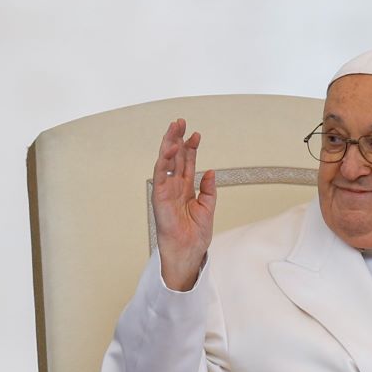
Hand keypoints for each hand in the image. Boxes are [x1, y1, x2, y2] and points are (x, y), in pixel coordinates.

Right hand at [151, 118, 217, 289]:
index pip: (187, 163)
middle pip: (175, 157)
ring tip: (175, 128)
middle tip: (181, 121)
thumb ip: (208, 189)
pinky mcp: (159, 197)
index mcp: (186, 188)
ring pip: (166, 162)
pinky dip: (164, 161)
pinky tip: (170, 148)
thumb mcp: (208, 208)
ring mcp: (166, 190)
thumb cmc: (195, 234)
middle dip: (178, 138)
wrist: (188, 251)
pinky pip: (160, 175)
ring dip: (169, 144)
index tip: (196, 134)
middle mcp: (174, 186)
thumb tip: (211, 172)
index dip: (191, 148)